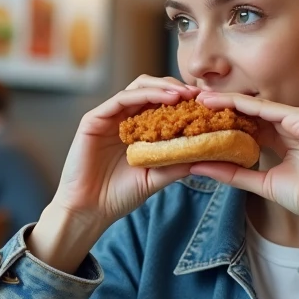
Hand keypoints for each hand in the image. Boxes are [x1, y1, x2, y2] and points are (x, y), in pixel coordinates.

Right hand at [29, 75, 199, 270]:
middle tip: (199, 95)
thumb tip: (208, 150)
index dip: (185, 99)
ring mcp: (108, 117)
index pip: (162, 103)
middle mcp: (123, 118)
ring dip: (164, 87)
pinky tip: (166, 99)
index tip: (208, 103)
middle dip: (177, 87)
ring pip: (138, 87)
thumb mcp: (156, 177)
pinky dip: (144, 95)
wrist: (89, 210)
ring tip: (185, 95)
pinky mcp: (94, 119)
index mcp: (137, 129)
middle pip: (151, 88)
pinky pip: (120, 99)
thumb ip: (178, 162)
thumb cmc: (119, 195)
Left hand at [188, 93, 298, 232]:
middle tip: (195, 102)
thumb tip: (199, 167)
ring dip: (229, 101)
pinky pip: (269, 109)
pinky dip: (245, 106)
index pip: (250, 122)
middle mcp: (292, 122)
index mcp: (284, 136)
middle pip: (251, 110)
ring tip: (203, 101)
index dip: (225, 118)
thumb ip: (233, 173)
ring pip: (258, 105)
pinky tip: (224, 104)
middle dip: (223, 105)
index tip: (200, 117)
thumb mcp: (261, 183)